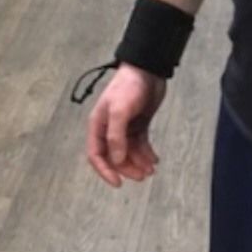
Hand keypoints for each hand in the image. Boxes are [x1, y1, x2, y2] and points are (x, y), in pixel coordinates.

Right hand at [87, 64, 166, 187]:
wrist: (148, 69)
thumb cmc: (129, 85)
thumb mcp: (120, 110)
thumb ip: (116, 136)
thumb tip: (117, 160)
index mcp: (99, 125)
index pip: (96, 155)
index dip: (105, 171)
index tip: (118, 183)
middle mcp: (109, 128)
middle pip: (115, 156)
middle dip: (127, 168)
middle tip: (142, 176)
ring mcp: (125, 126)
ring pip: (129, 152)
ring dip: (138, 162)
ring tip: (151, 169)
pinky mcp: (139, 123)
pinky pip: (140, 143)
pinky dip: (146, 153)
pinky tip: (154, 159)